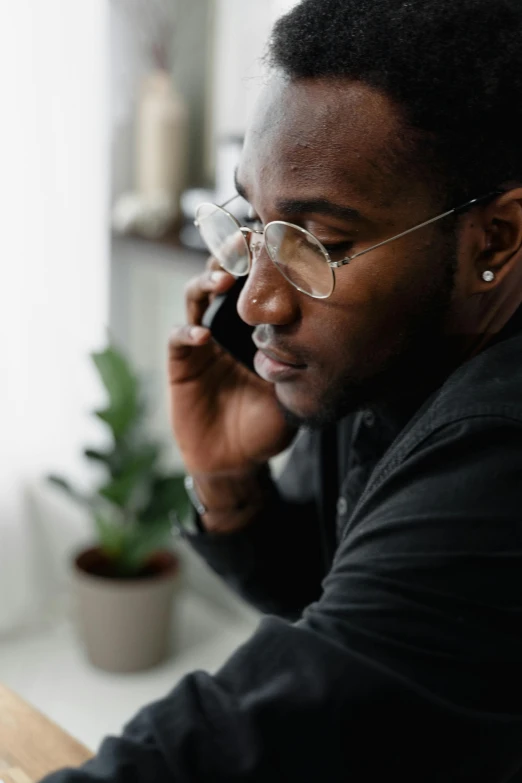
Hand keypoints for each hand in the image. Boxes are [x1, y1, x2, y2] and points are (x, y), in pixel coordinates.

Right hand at [168, 258, 296, 476]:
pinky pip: (178, 340)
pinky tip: (203, 336)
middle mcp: (224, 330)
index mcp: (250, 331)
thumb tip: (336, 338)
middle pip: (220, 280)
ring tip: (223, 278)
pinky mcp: (182, 366)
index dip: (257, 262)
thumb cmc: (264, 427)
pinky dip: (187, 334)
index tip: (272, 241)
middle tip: (242, 241)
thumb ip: (303, 365)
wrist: (237, 463)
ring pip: (194, 300)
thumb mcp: (292, 391)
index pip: (252, 287)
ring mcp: (201, 346)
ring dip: (206, 283)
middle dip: (228, 257)